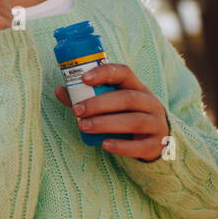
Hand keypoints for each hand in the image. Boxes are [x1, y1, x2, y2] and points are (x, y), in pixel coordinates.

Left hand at [53, 62, 170, 160]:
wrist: (157, 141)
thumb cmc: (126, 116)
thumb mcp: (112, 104)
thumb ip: (87, 98)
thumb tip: (60, 90)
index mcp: (137, 88)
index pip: (124, 73)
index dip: (104, 73)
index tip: (84, 78)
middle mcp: (150, 103)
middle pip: (127, 98)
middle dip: (99, 103)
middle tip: (77, 110)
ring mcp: (156, 124)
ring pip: (134, 121)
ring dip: (105, 123)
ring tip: (82, 126)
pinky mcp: (157, 145)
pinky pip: (140, 145)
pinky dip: (122, 146)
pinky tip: (104, 145)